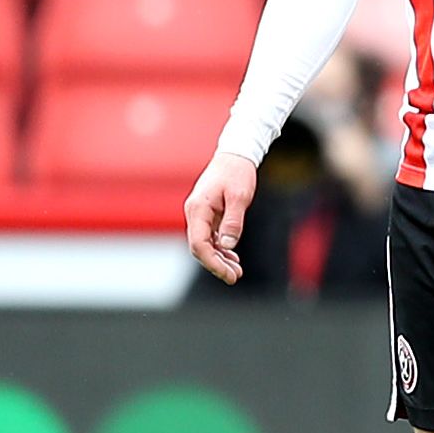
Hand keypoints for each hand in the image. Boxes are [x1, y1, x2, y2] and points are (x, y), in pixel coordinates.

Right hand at [183, 151, 258, 283]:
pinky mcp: (207, 214)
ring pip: (205, 244)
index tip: (229, 273)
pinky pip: (210, 236)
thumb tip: (227, 245)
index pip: (199, 243)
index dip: (212, 261)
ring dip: (219, 259)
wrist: (235, 155)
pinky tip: (232, 258)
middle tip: (235, 277)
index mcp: (198, 209)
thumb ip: (233, 221)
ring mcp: (200, 214)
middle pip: (199, 247)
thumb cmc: (237, 172)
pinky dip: (220, 249)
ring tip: (236, 272)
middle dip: (216, 264)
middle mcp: (194, 213)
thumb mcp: (239, 196)